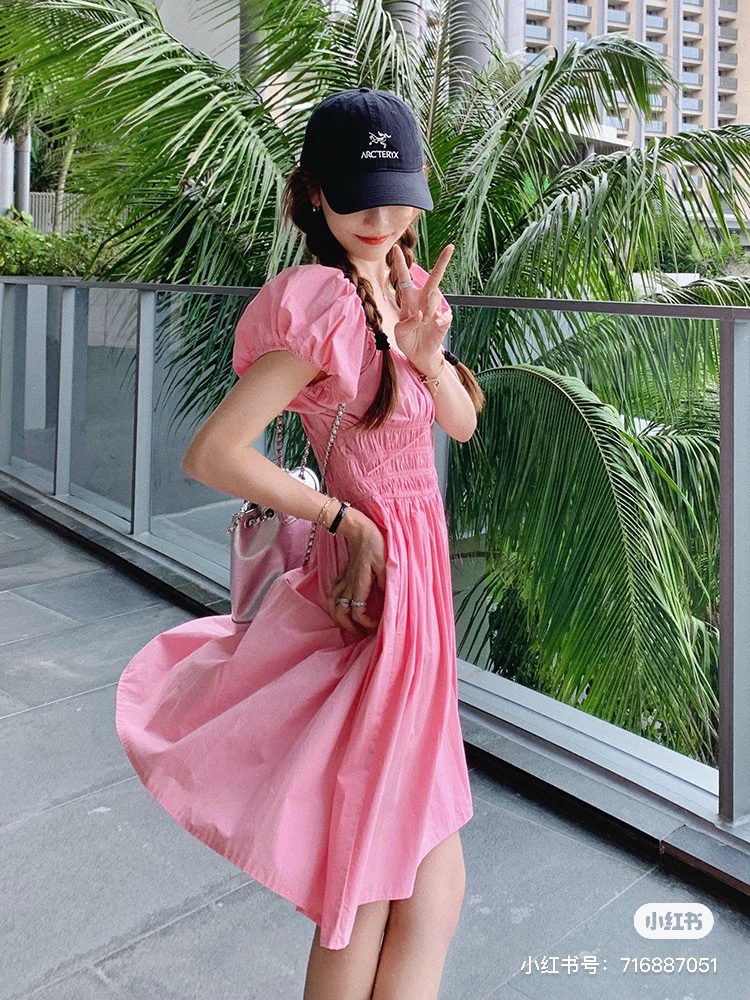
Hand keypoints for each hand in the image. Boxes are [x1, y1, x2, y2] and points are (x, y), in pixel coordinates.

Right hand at [328, 519, 386, 634]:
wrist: (359, 528)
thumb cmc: (375, 544)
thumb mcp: (386, 562)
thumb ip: (385, 581)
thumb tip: (387, 597)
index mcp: (360, 583)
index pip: (356, 610)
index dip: (363, 622)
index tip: (373, 626)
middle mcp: (349, 584)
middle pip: (339, 611)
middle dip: (346, 626)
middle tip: (358, 633)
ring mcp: (344, 579)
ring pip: (333, 603)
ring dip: (338, 617)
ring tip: (348, 625)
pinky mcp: (343, 574)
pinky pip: (334, 592)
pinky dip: (335, 603)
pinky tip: (342, 606)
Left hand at [391, 242, 453, 370]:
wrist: (418, 355)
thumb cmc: (406, 340)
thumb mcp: (399, 332)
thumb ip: (407, 322)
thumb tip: (421, 315)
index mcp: (409, 298)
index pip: (404, 277)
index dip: (400, 263)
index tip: (396, 247)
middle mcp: (423, 299)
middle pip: (434, 277)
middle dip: (443, 262)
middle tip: (450, 247)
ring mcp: (435, 308)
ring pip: (436, 297)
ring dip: (429, 308)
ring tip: (424, 321)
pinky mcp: (444, 319)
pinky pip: (445, 314)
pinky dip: (440, 320)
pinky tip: (435, 325)